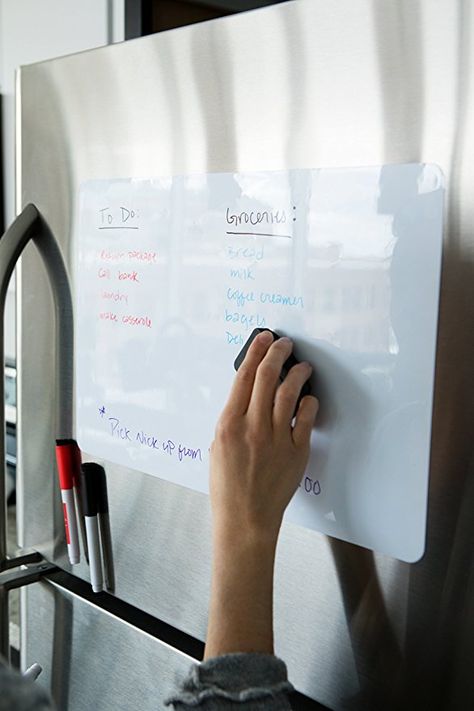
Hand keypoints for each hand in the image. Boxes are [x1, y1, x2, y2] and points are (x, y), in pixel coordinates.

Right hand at [210, 330, 318, 542]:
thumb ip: (232, 420)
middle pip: (267, 376)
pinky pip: (307, 418)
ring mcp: (276, 439)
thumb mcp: (216, 447)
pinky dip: (309, 402)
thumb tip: (248, 395)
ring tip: (302, 366)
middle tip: (285, 344)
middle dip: (277, 352)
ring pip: (289, 392)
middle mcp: (252, 428)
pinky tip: (308, 397)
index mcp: (228, 424)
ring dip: (297, 373)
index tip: (263, 339)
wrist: (245, 519)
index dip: (255, 352)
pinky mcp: (296, 451)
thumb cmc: (228, 487)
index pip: (243, 376)